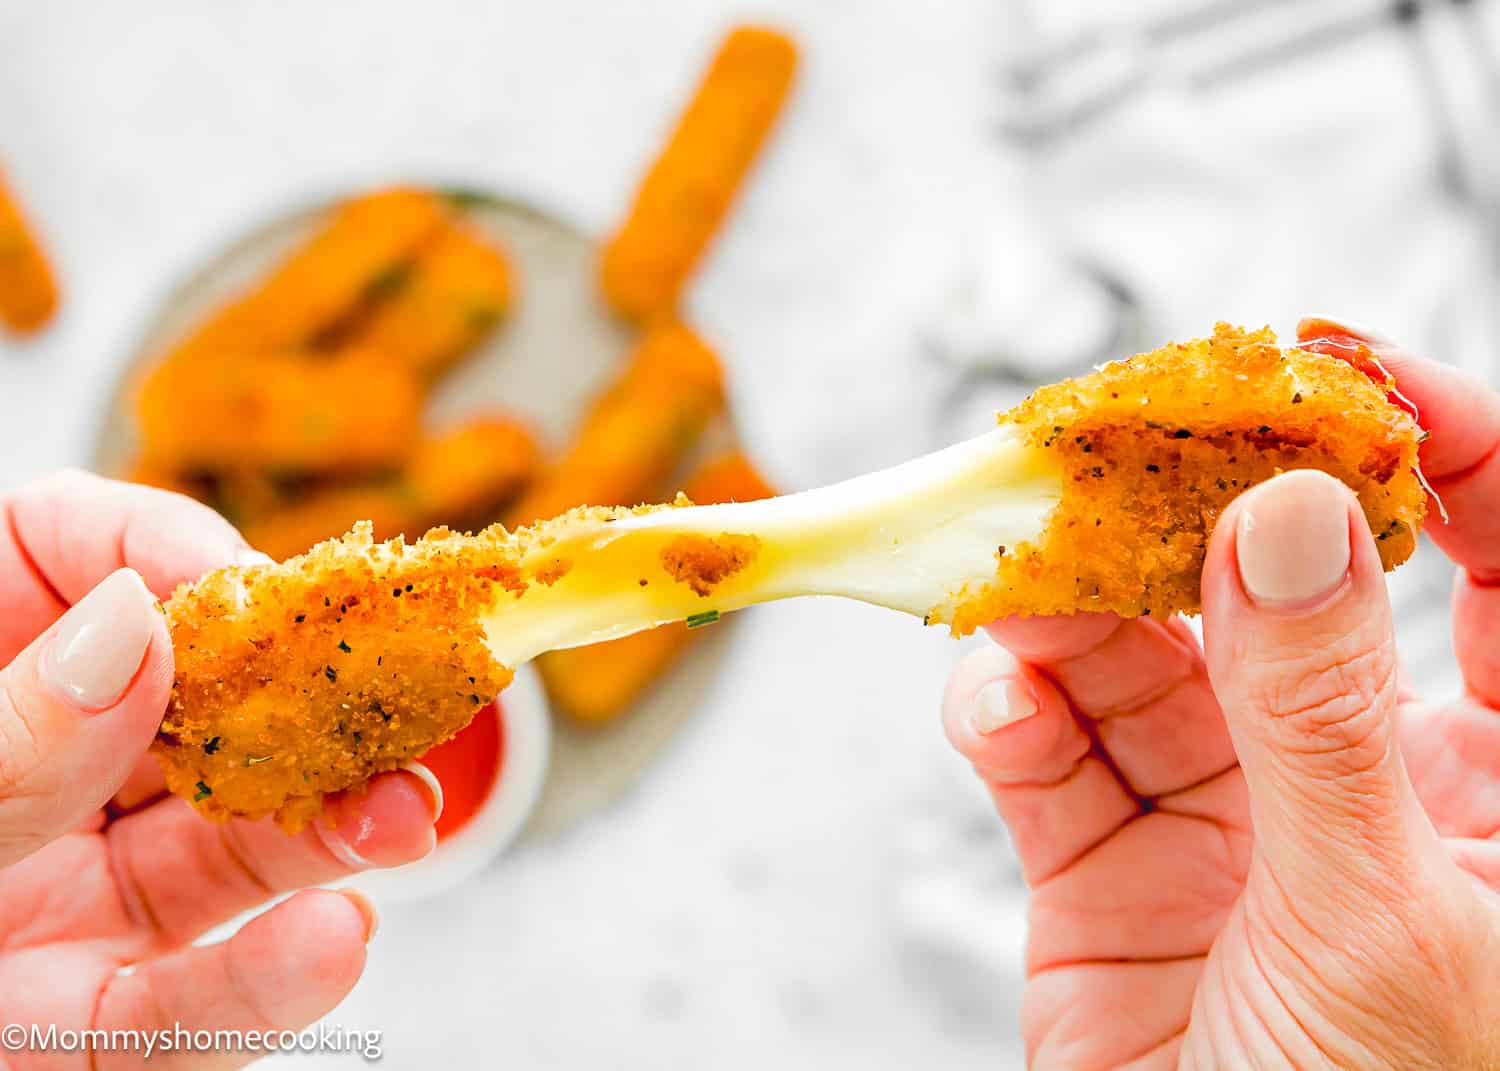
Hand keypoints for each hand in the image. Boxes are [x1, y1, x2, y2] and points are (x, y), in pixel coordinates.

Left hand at [0, 471, 437, 1069]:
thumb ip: (2, 740)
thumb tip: (133, 627)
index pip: (75, 551)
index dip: (177, 552)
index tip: (264, 594)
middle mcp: (25, 772)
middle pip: (187, 702)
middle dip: (300, 707)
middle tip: (390, 706)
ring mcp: (56, 898)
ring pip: (217, 850)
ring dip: (324, 836)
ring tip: (398, 821)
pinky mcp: (79, 1019)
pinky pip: (184, 1002)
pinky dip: (266, 980)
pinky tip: (333, 940)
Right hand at [941, 320, 1499, 1068]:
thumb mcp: (1379, 923)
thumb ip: (1321, 714)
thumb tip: (1289, 517)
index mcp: (1497, 781)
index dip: (1430, 444)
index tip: (1327, 365)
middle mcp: (1358, 773)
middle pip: (1274, 583)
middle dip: (1186, 511)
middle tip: (1107, 442)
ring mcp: (1225, 813)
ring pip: (1137, 654)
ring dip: (1065, 609)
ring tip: (1012, 582)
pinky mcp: (1106, 863)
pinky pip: (1047, 754)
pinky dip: (1008, 714)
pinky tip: (994, 700)